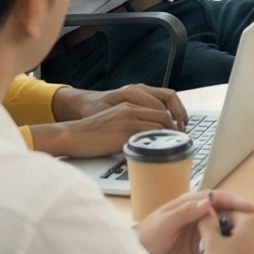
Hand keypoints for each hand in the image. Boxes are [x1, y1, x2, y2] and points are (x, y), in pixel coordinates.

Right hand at [33, 87, 186, 157]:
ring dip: (170, 136)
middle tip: (180, 139)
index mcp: (129, 103)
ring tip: (175, 146)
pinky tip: (163, 150)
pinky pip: (148, 136)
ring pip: (159, 124)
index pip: (160, 107)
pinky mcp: (124, 132)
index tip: (178, 130)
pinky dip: (159, 142)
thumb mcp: (115, 120)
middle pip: (164, 115)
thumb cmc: (92, 133)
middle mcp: (131, 108)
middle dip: (176, 128)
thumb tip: (150, 135)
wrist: (73, 135)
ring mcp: (128, 119)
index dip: (173, 119)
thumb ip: (132, 123)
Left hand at [135, 187, 253, 253]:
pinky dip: (234, 247)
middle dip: (252, 217)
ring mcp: (201, 229)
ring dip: (248, 232)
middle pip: (230, 211)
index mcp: (191, 203)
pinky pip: (221, 243)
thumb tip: (206, 202)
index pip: (220, 198)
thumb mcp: (164, 223)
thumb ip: (184, 213)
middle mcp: (199, 213)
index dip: (239, 203)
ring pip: (229, 227)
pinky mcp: (200, 245)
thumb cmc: (145, 236)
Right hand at [200, 199, 253, 253]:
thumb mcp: (211, 245)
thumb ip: (206, 224)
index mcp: (251, 220)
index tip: (206, 240)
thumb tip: (206, 211)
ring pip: (251, 242)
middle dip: (226, 239)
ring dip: (237, 249)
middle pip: (240, 228)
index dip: (214, 226)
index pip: (228, 214)